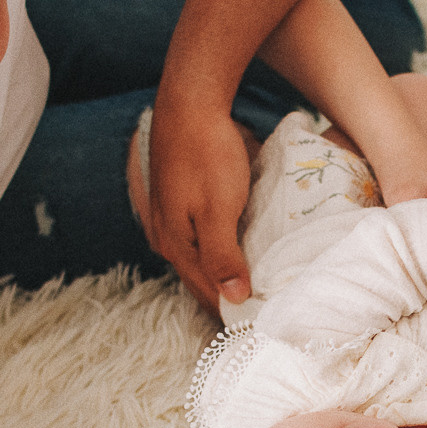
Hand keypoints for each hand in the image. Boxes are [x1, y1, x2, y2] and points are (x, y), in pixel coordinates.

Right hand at [145, 102, 255, 307]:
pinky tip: (235, 250)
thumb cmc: (207, 154)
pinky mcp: (179, 198)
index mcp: (175, 243)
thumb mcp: (219, 209)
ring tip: (250, 289)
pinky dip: (218, 250)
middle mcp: (167, 235)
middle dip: (226, 297)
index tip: (260, 326)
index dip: (232, 311)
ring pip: (199, 257)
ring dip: (222, 274)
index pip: (206, 292)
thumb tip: (233, 299)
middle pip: (199, 278)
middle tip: (259, 314)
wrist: (190, 102)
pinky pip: (200, 236)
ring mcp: (170, 216)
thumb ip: (223, 256)